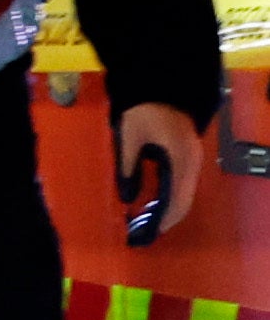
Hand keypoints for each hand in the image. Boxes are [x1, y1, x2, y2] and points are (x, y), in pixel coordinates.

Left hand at [120, 102, 214, 244]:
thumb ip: (128, 167)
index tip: (150, 233)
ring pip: (184, 193)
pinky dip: (170, 196)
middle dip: (166, 217)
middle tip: (144, 232)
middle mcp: (192, 163)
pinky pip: (182, 183)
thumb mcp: (130, 139)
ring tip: (147, 222)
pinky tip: (154, 203)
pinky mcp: (187, 157)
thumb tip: (126, 196)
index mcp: (181, 159)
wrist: (161, 87)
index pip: (178, 199)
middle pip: (183, 199)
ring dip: (168, 208)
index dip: (164, 218)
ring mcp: (192, 160)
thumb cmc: (143, 111)